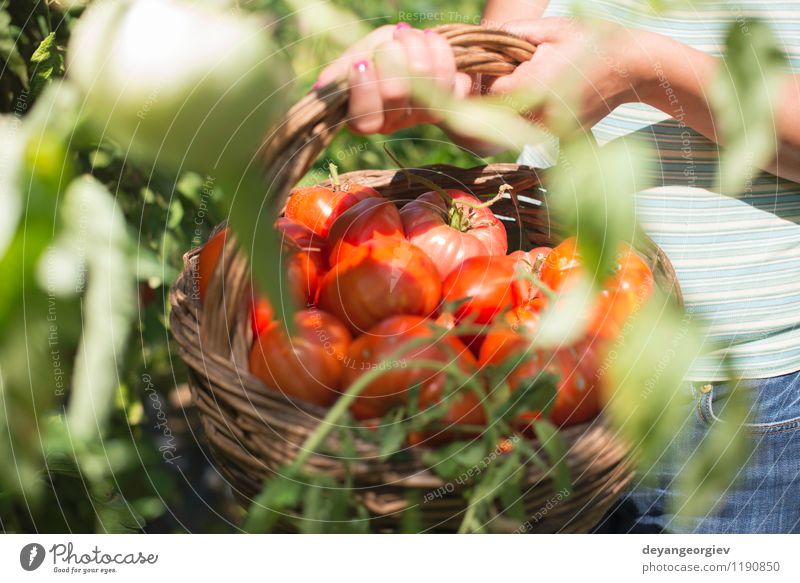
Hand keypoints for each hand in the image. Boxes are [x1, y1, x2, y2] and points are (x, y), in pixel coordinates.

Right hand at [315, 23, 472, 134]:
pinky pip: (455, 82)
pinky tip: (431, 43)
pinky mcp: (451, 101)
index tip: (361, 61)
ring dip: (416, 46)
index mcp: (366, 117)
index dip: (364, 91)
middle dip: (391, 55)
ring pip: (427, 81)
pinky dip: (442, 53)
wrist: (412, 48)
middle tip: (392, 41)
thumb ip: (339, 72)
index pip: (364, 119)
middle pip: (395, 93)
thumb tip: (322, 87)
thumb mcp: (354, 58)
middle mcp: (396, 121)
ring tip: (409, 35)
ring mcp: (424, 114)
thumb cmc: (376, 55)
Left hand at [488, 18, 656, 128]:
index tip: (507, 62)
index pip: (493, 89)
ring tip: (541, 82)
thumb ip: (513, 33)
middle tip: (524, 71)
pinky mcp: (559, 138)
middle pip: (501, 109)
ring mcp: (551, 130)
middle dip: (505, 91)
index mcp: (535, 86)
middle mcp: (541, 114)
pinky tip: (552, 95)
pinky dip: (534, 114)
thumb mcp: (552, 28)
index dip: (494, 74)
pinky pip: (533, 128)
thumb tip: (484, 40)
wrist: (632, 68)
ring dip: (517, 104)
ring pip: (515, 121)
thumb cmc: (591, 42)